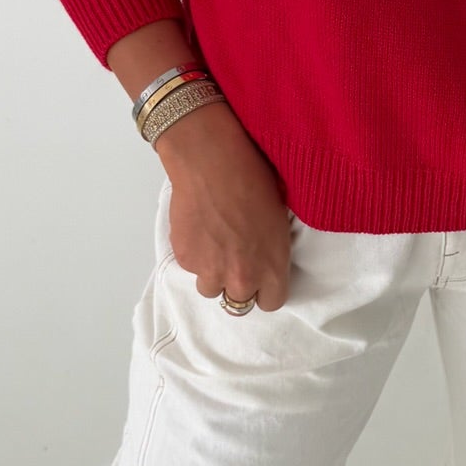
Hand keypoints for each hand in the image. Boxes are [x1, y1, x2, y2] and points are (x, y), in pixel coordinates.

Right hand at [156, 99, 293, 311]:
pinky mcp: (185, 259)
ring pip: (210, 288)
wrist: (212, 163)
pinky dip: (194, 253)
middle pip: (238, 302)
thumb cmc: (253, 181)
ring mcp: (210, 271)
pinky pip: (191, 266)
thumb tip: (262, 260)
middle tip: (235, 257)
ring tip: (215, 243)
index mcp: (272, 269)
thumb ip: (271, 252)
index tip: (260, 276)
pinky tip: (199, 227)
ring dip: (213, 272)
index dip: (264, 289)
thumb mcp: (279, 220)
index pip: (270, 303)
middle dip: (237, 282)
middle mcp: (241, 278)